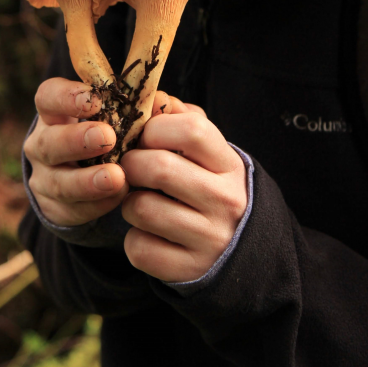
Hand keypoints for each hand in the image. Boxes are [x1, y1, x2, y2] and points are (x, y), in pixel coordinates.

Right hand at [24, 77, 128, 226]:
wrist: (90, 178)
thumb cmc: (109, 134)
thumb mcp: (118, 117)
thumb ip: (137, 108)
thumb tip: (159, 101)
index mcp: (55, 113)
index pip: (48, 97)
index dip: (67, 97)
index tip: (96, 99)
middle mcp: (42, 144)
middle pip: (48, 142)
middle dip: (76, 140)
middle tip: (107, 137)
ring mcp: (45, 179)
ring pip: (59, 182)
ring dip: (88, 180)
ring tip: (116, 177)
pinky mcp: (55, 209)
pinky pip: (74, 209)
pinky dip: (99, 203)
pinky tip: (120, 195)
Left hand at [120, 96, 247, 282]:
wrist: (239, 252)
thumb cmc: (210, 188)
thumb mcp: (207, 153)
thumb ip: (180, 119)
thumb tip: (153, 97)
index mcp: (229, 165)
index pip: (191, 129)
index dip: (156, 128)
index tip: (146, 138)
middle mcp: (224, 201)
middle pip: (158, 167)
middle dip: (131, 164)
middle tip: (131, 169)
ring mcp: (208, 238)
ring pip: (140, 208)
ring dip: (128, 203)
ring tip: (141, 202)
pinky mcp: (187, 270)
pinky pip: (138, 248)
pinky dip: (133, 239)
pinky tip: (149, 234)